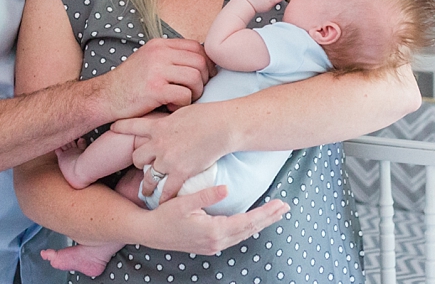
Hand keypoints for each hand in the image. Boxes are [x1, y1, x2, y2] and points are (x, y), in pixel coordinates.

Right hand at [96, 38, 209, 121]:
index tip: (206, 75)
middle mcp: (159, 53)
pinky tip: (172, 106)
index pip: (196, 47)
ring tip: (183, 99)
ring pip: (195, 78)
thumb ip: (170, 57)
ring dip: (195, 92)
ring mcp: (156, 70)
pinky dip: (183, 104)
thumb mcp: (148, 60)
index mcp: (159, 45)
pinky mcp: (155, 89)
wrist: (104, 97)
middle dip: (203, 79)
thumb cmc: (129, 83)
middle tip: (195, 91)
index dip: (206, 62)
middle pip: (199, 62)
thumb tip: (200, 61)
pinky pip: (185, 94)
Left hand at [112, 102, 231, 202]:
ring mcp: (168, 159)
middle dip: (139, 161)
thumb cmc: (208, 115)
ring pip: (149, 175)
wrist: (222, 126)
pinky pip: (168, 189)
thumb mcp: (183, 112)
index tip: (113, 128)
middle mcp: (159, 144)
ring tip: (146, 191)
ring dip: (147, 184)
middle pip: (137, 156)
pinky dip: (164, 197)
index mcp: (159, 127)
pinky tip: (163, 203)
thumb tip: (170, 120)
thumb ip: (171, 120)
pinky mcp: (181, 172)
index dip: (121, 127)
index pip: (132, 126)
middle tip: (143, 166)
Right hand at [143, 185, 288, 254]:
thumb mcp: (183, 202)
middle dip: (268, 218)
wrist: (148, 233)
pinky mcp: (208, 245)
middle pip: (250, 230)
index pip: (247, 222)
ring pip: (243, 235)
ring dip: (260, 224)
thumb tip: (226, 188)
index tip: (280, 204)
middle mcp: (216, 241)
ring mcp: (212, 246)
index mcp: (213, 230)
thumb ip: (206, 195)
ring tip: (274, 214)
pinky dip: (247, 229)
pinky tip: (252, 223)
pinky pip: (234, 237)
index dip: (266, 213)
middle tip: (285, 208)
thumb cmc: (164, 216)